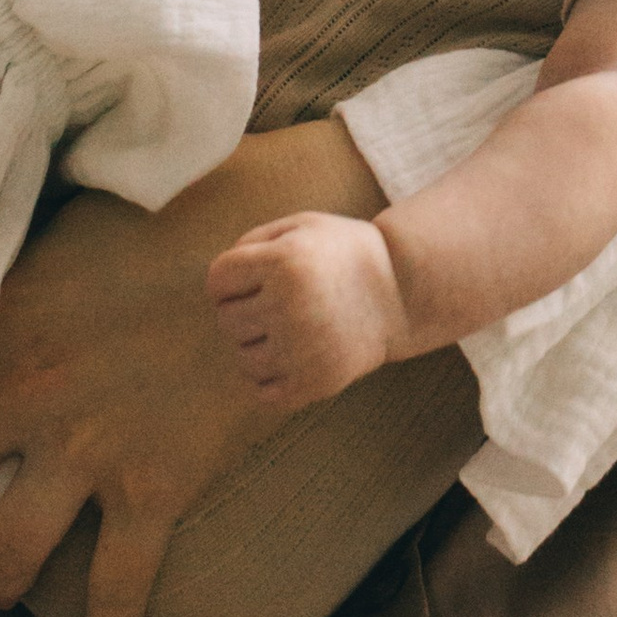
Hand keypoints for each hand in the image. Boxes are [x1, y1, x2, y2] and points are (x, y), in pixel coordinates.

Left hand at [0, 121, 382, 616]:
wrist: (293, 254)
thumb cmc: (195, 209)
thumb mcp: (84, 217)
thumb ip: (23, 264)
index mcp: (4, 320)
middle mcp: (29, 397)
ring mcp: (91, 452)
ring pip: (1, 560)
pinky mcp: (157, 489)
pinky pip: (117, 585)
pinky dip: (111, 616)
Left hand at [209, 210, 407, 407]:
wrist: (401, 291)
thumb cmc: (343, 253)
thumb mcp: (302, 226)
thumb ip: (252, 242)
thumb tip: (215, 283)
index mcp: (284, 262)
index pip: (217, 280)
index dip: (231, 278)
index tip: (255, 277)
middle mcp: (289, 306)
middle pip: (226, 320)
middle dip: (244, 309)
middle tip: (277, 301)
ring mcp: (301, 349)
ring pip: (242, 358)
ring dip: (256, 344)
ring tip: (289, 327)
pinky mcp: (314, 382)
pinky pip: (262, 391)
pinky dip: (270, 376)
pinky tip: (292, 355)